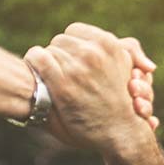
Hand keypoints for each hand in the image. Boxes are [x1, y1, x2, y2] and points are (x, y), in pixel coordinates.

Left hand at [25, 23, 154, 152]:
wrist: (121, 133)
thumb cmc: (123, 102)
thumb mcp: (130, 69)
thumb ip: (129, 50)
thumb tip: (126, 45)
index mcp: (109, 45)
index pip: (75, 30)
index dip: (71, 45)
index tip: (72, 59)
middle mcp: (93, 53)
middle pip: (60, 41)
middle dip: (60, 55)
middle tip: (62, 71)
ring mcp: (77, 69)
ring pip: (48, 51)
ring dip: (48, 64)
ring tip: (52, 78)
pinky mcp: (62, 85)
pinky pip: (37, 59)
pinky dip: (33, 63)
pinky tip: (36, 74)